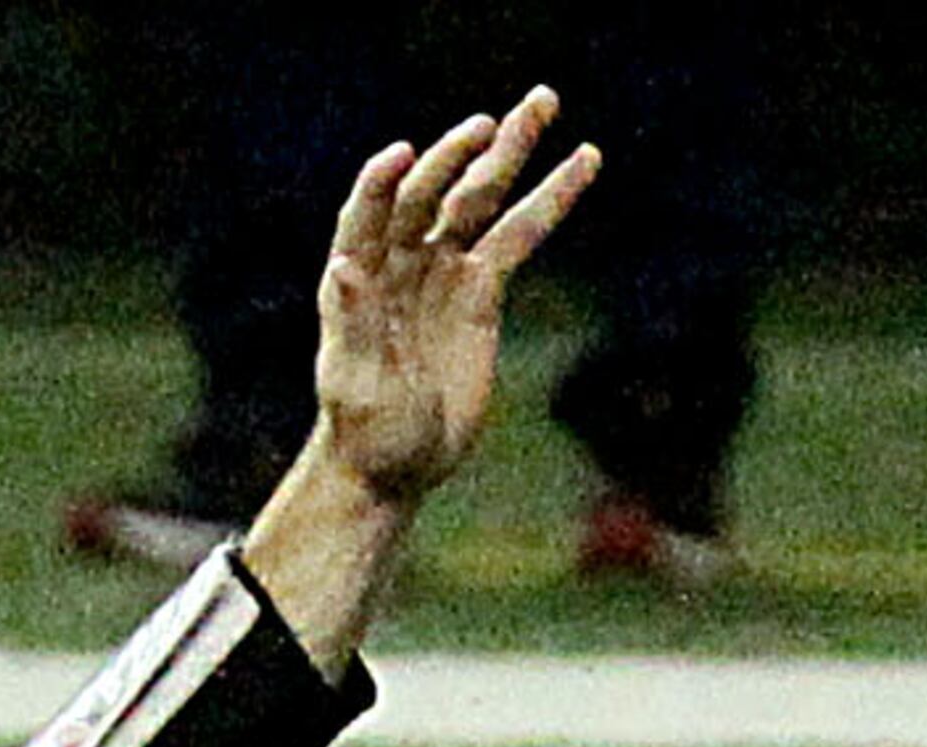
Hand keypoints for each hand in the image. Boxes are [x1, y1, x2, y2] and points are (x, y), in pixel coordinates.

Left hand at [312, 91, 602, 508]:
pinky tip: (583, 163)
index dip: (381, 184)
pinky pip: (518, 235)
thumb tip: (343, 268)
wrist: (395, 465)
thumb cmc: (365, 432)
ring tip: (544, 102)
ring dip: (511, 152)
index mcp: (357, 279)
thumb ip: (351, 325)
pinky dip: (549, 201)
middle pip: (432, 191)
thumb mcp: (354, 385)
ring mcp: (442, 270)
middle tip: (496, 120)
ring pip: (480, 200)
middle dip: (461, 153)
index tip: (404, 154)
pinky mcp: (480, 291)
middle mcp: (399, 261)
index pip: (368, 216)